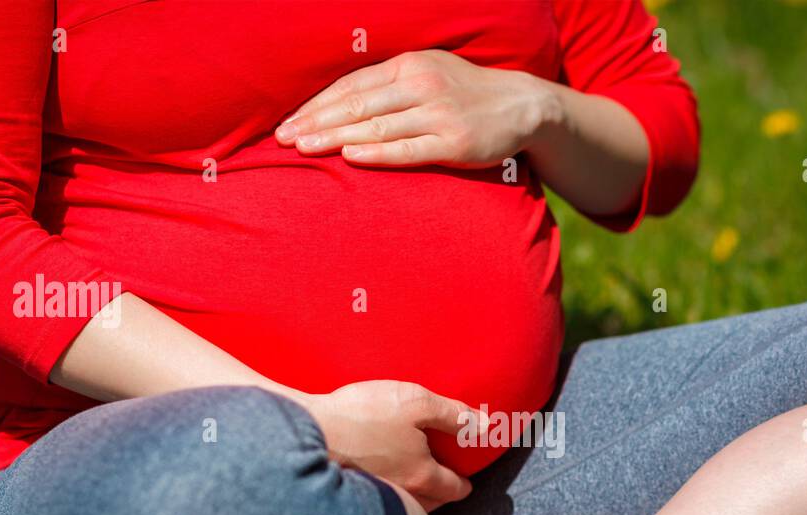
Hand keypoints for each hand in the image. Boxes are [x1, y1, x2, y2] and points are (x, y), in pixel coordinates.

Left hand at [274, 49, 556, 167]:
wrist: (522, 106)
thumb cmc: (466, 94)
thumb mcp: (430, 74)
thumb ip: (391, 85)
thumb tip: (344, 103)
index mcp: (410, 65)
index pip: (352, 85)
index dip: (317, 104)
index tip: (289, 122)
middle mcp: (420, 85)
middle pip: (357, 104)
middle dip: (316, 122)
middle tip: (283, 138)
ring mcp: (438, 114)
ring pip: (376, 126)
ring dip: (336, 137)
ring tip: (304, 148)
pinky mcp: (453, 143)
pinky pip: (408, 150)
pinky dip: (377, 152)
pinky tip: (350, 156)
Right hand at [295, 380, 483, 510]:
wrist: (305, 430)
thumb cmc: (363, 414)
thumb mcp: (416, 403)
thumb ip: (455, 415)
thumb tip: (487, 426)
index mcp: (422, 475)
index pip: (454, 489)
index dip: (464, 485)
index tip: (465, 484)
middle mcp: (400, 496)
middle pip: (431, 504)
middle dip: (440, 495)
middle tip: (443, 482)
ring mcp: (374, 499)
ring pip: (404, 507)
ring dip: (414, 499)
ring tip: (413, 483)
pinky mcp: (349, 497)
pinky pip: (379, 501)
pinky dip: (386, 496)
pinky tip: (379, 480)